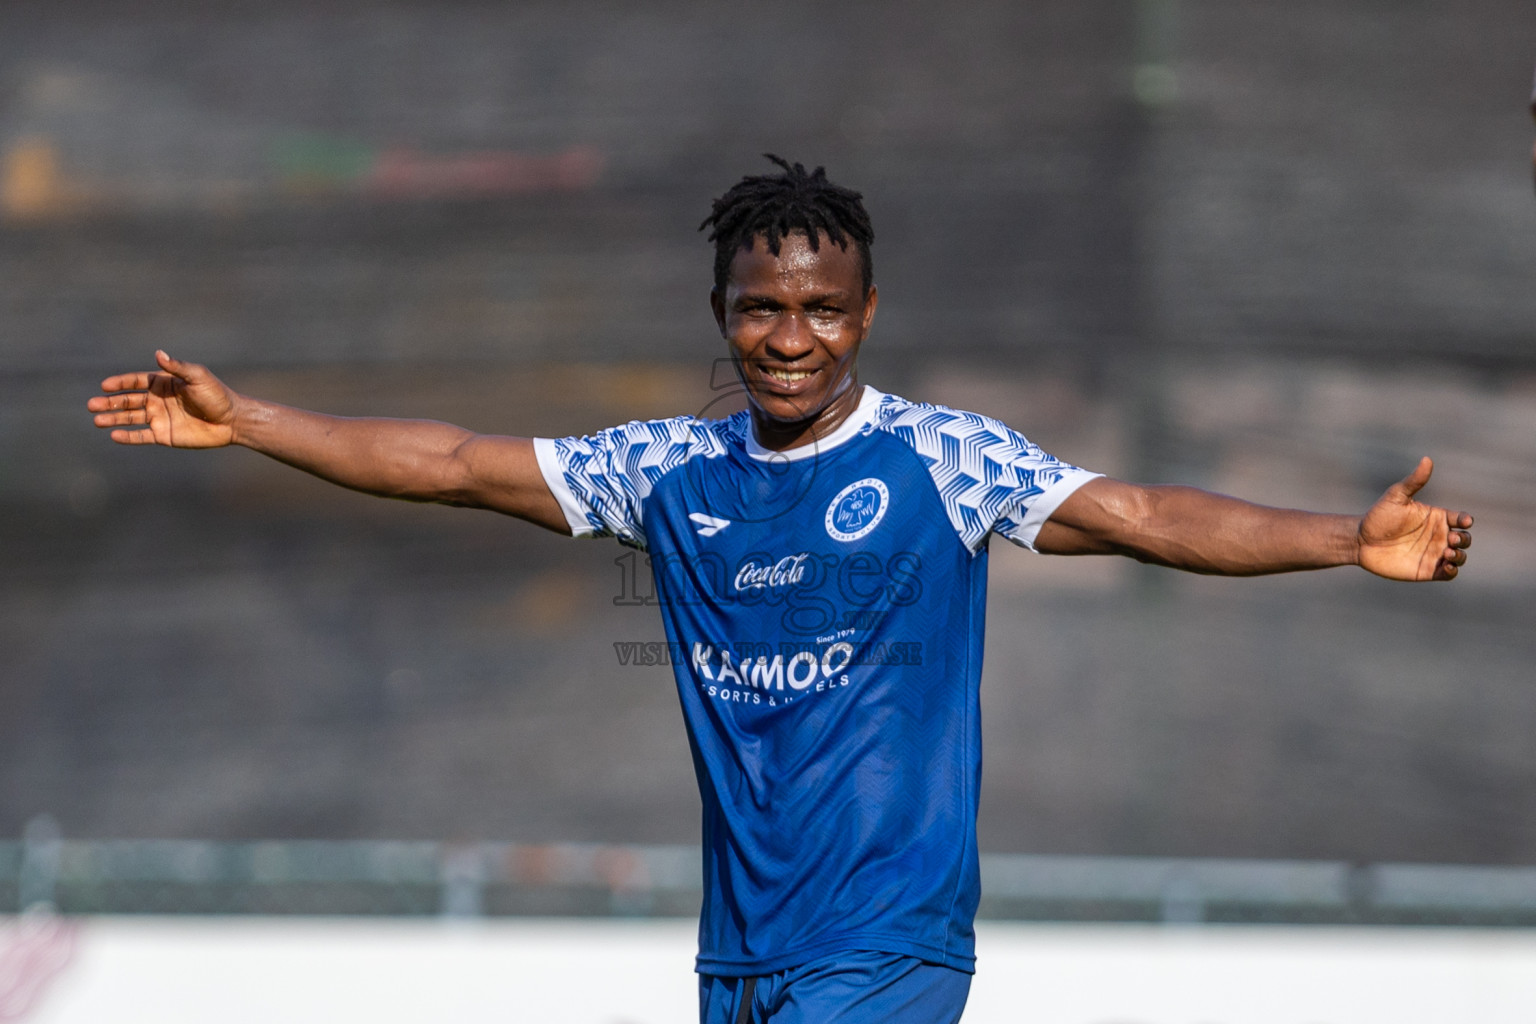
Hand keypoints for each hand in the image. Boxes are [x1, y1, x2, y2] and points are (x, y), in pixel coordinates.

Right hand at [87, 351, 238, 447]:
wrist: (231, 421)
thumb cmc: (217, 395)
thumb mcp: (198, 377)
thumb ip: (177, 368)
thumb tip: (158, 353)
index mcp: (163, 384)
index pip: (135, 381)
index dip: (120, 383)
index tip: (105, 386)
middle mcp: (158, 400)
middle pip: (128, 400)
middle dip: (110, 402)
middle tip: (91, 405)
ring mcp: (160, 418)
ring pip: (130, 418)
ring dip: (113, 418)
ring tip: (96, 420)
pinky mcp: (164, 435)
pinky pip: (142, 436)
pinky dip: (128, 437)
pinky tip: (114, 436)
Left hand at [1357, 457, 1472, 580]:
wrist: (1360, 541)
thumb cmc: (1379, 516)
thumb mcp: (1396, 496)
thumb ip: (1414, 481)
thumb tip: (1427, 459)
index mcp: (1436, 517)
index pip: (1461, 519)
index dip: (1466, 520)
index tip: (1464, 521)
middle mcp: (1439, 535)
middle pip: (1464, 538)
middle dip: (1463, 539)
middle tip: (1450, 539)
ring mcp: (1434, 553)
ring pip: (1460, 556)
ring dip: (1460, 555)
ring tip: (1447, 552)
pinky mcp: (1427, 570)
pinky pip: (1448, 574)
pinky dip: (1453, 571)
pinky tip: (1446, 566)